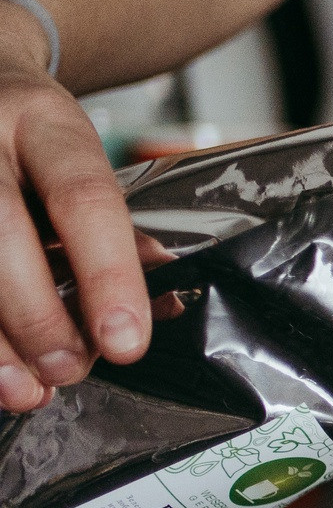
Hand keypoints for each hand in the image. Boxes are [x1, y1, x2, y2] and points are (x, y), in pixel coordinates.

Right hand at [0, 47, 148, 412]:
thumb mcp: (82, 156)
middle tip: (68, 370)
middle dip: (36, 316)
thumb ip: (112, 226)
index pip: (83, 196)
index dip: (107, 274)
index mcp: (45, 120)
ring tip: (24, 388)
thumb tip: (142, 314)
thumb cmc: (35, 135)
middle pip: (0, 231)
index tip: (126, 341)